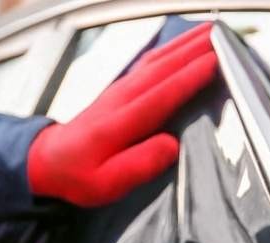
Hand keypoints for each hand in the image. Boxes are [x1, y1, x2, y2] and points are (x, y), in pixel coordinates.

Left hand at [28, 23, 216, 206]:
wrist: (48, 163)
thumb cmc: (80, 176)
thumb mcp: (107, 182)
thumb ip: (139, 164)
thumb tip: (172, 145)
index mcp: (121, 122)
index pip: (162, 93)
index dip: (190, 78)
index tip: (215, 63)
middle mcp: (122, 98)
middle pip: (163, 67)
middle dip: (193, 49)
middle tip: (221, 36)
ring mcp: (121, 90)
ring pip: (157, 59)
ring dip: (184, 43)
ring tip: (209, 32)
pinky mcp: (121, 90)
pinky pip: (150, 63)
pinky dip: (170, 49)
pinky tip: (182, 45)